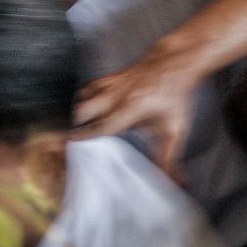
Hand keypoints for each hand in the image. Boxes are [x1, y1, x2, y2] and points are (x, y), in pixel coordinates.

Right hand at [74, 40, 202, 172]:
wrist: (173, 64)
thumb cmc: (173, 97)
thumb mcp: (174, 130)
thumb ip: (169, 159)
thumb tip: (176, 182)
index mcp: (131, 108)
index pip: (101, 126)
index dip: (84, 137)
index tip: (70, 146)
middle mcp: (116, 95)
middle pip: (82, 110)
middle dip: (76, 125)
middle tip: (76, 139)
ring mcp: (110, 84)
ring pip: (81, 98)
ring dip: (78, 113)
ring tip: (80, 126)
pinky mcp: (107, 78)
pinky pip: (86, 88)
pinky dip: (83, 100)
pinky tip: (88, 109)